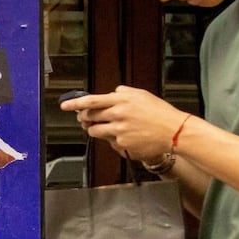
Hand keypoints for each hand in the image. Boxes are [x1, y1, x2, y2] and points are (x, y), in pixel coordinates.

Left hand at [60, 85, 186, 161]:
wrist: (174, 132)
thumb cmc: (160, 113)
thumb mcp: (142, 95)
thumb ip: (124, 93)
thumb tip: (112, 93)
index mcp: (122, 100)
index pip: (92, 100)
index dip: (75, 103)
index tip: (64, 105)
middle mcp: (118, 115)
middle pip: (90, 117)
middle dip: (84, 117)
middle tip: (84, 118)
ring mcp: (119, 131)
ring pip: (95, 131)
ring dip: (95, 129)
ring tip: (106, 127)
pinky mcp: (123, 145)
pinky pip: (110, 143)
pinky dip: (113, 139)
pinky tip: (125, 136)